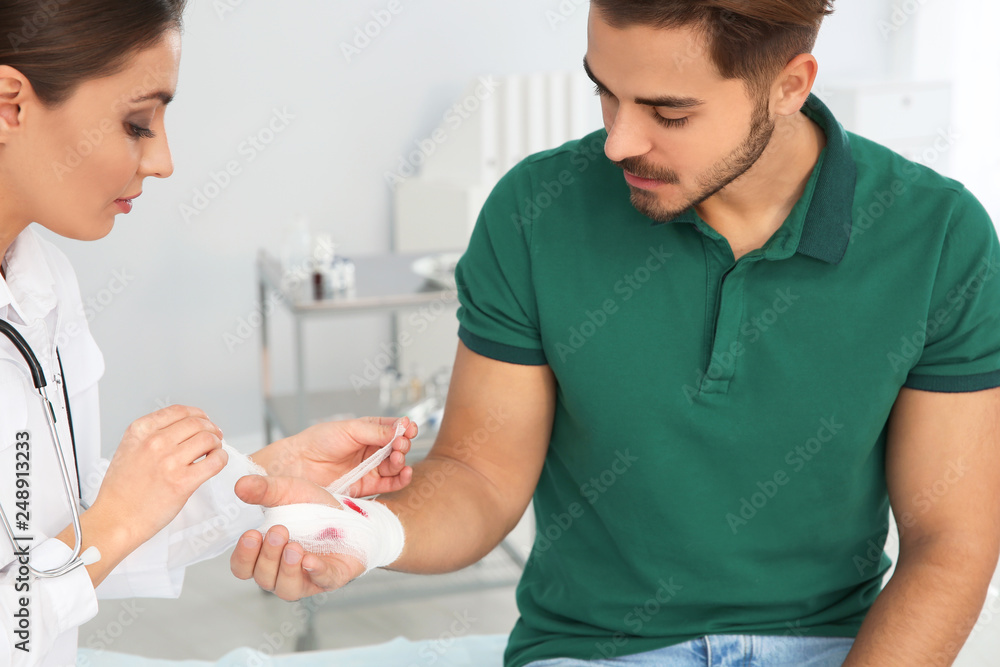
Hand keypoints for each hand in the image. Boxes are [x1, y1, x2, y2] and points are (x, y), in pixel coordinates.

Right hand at [92, 405, 226, 549]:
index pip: (179, 411)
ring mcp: (169, 461)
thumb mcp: (128, 449)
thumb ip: (151, 435)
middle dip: (210, 428)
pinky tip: (217, 462)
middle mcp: (155, 442)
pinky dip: (221, 459)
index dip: (198, 414)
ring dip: (216, 443)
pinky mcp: (183, 482)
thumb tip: (181, 429)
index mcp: (140, 431)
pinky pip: (215, 461)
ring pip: (208, 439)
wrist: (115, 519)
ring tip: (214, 450)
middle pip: (197, 423)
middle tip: (214, 436)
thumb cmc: (120, 491)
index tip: (204, 420)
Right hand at [230, 474, 363, 599]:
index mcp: (265, 555)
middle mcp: (282, 572)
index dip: (244, 556)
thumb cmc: (311, 508)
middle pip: (264, 578)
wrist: (347, 510)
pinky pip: (323, 581)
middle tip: (278, 531)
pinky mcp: (332, 577)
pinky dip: (316, 572)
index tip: (251, 534)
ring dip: (287, 570)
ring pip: (288, 589)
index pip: (243, 568)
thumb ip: (263, 490)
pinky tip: (311, 560)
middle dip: (269, 556)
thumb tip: (240, 485)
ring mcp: (307, 578)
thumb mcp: (286, 492)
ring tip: (293, 547)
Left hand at [250, 416, 416, 495]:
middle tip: (400, 444)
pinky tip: (405, 473)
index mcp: (369, 431)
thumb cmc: (319, 441)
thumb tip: (402, 427)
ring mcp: (370, 468)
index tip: (409, 428)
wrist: (298, 465)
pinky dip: (401, 480)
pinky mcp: (367, 486)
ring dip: (402, 461)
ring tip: (398, 458)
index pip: (394, 428)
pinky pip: (390, 484)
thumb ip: (377, 431)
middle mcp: (372, 450)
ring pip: (396, 466)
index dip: (405, 428)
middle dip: (403, 445)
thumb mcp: (350, 430)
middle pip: (398, 448)